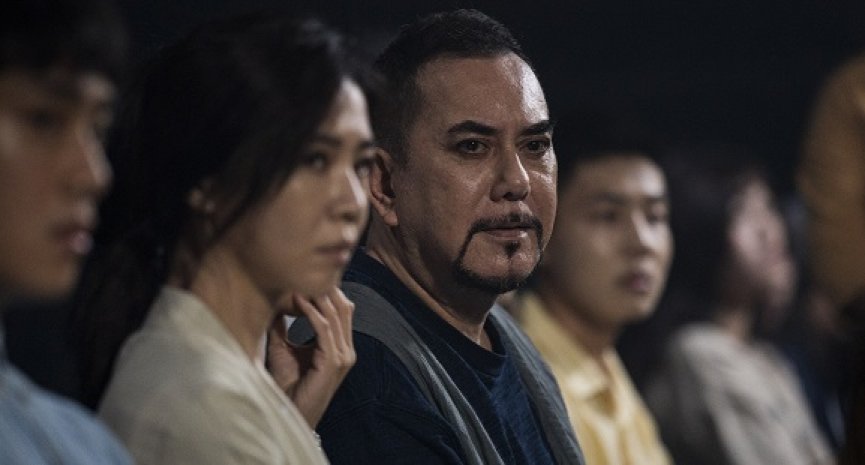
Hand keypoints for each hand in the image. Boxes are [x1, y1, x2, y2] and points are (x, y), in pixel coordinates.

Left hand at [266, 287, 355, 426]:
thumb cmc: (287, 386)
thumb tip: (274, 301)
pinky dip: (312, 311)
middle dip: (325, 288)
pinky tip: (298, 300)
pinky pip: (325, 328)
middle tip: (304, 271)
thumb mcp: (283, 349)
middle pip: (343, 307)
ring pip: (336, 314)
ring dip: (317, 296)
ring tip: (299, 280)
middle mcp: (346, 349)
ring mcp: (343, 356)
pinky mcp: (334, 362)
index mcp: (340, 346)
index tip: (303, 275)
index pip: (340, 309)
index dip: (325, 290)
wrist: (289, 414)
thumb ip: (282, 326)